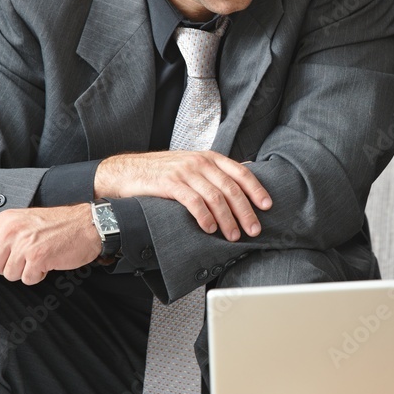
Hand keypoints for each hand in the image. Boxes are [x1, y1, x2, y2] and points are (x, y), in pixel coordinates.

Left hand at [0, 205, 100, 284]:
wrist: (87, 224)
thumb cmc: (60, 223)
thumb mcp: (26, 220)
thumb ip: (6, 234)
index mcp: (6, 220)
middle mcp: (12, 230)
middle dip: (7, 268)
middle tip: (23, 261)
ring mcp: (24, 244)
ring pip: (9, 274)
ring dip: (24, 272)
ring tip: (38, 259)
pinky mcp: (38, 257)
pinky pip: (27, 279)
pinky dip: (37, 275)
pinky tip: (47, 263)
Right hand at [94, 150, 271, 241]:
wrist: (126, 172)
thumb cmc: (162, 172)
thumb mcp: (191, 165)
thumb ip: (215, 171)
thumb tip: (245, 175)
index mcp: (209, 158)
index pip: (240, 172)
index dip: (256, 189)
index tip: (267, 206)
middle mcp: (199, 162)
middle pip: (231, 188)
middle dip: (245, 211)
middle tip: (253, 229)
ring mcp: (185, 172)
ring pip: (215, 197)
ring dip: (228, 219)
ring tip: (233, 235)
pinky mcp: (170, 184)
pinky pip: (194, 202)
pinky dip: (205, 217)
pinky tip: (210, 229)